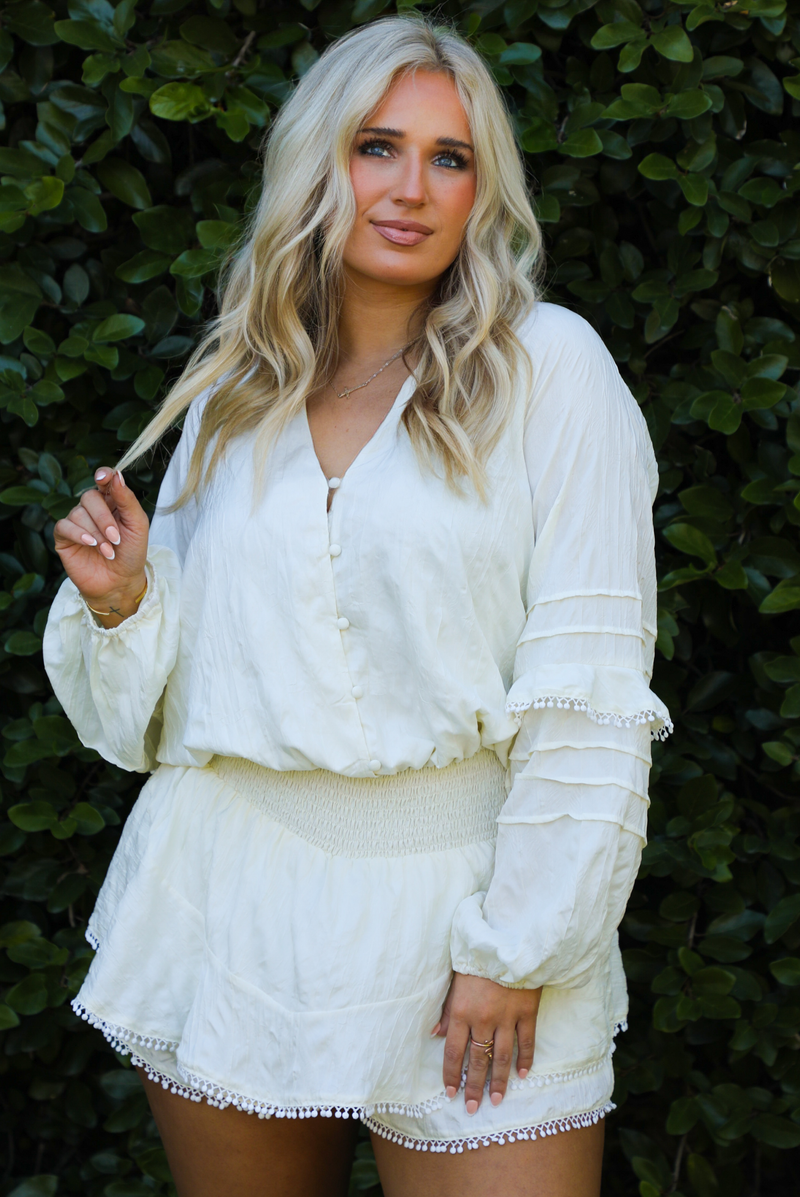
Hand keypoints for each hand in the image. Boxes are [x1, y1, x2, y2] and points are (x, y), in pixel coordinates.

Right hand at [53, 467, 149, 626]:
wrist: (120, 582)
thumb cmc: (131, 553)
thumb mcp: (138, 525)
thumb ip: (128, 500)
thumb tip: (117, 475)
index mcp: (112, 501)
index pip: (104, 480)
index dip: (104, 475)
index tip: (104, 477)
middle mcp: (92, 509)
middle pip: (89, 497)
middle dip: (104, 518)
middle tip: (116, 539)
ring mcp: (77, 522)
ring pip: (78, 513)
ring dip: (96, 533)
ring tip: (108, 551)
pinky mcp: (64, 537)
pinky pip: (64, 525)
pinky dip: (78, 533)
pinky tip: (90, 544)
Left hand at [432, 972, 540, 1113]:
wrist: (508, 940)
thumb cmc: (477, 960)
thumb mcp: (455, 982)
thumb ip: (447, 1011)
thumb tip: (435, 1035)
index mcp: (461, 1011)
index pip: (453, 1051)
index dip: (451, 1074)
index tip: (450, 1093)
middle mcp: (483, 1019)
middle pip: (477, 1060)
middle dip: (473, 1086)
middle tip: (472, 1108)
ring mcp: (507, 1018)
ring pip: (501, 1057)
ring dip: (499, 1081)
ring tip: (497, 1100)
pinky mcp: (526, 1012)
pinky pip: (526, 1042)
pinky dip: (525, 1059)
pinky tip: (522, 1075)